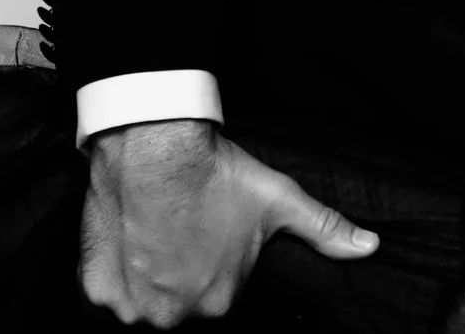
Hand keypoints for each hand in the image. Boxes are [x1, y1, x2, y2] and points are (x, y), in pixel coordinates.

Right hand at [79, 118, 377, 325]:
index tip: (208, 235)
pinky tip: (130, 241)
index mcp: (219, 304)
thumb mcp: (281, 201)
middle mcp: (173, 317)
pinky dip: (114, 275)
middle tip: (181, 232)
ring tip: (155, 234)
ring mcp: (130, 307)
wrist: (156, 147)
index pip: (217, 295)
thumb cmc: (218, 176)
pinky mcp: (95, 291)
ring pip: (141, 302)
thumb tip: (369, 248)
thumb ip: (326, 230)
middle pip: (178, 302)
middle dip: (180, 274)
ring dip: (146, 277)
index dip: (214, 264)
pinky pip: (105, 295)